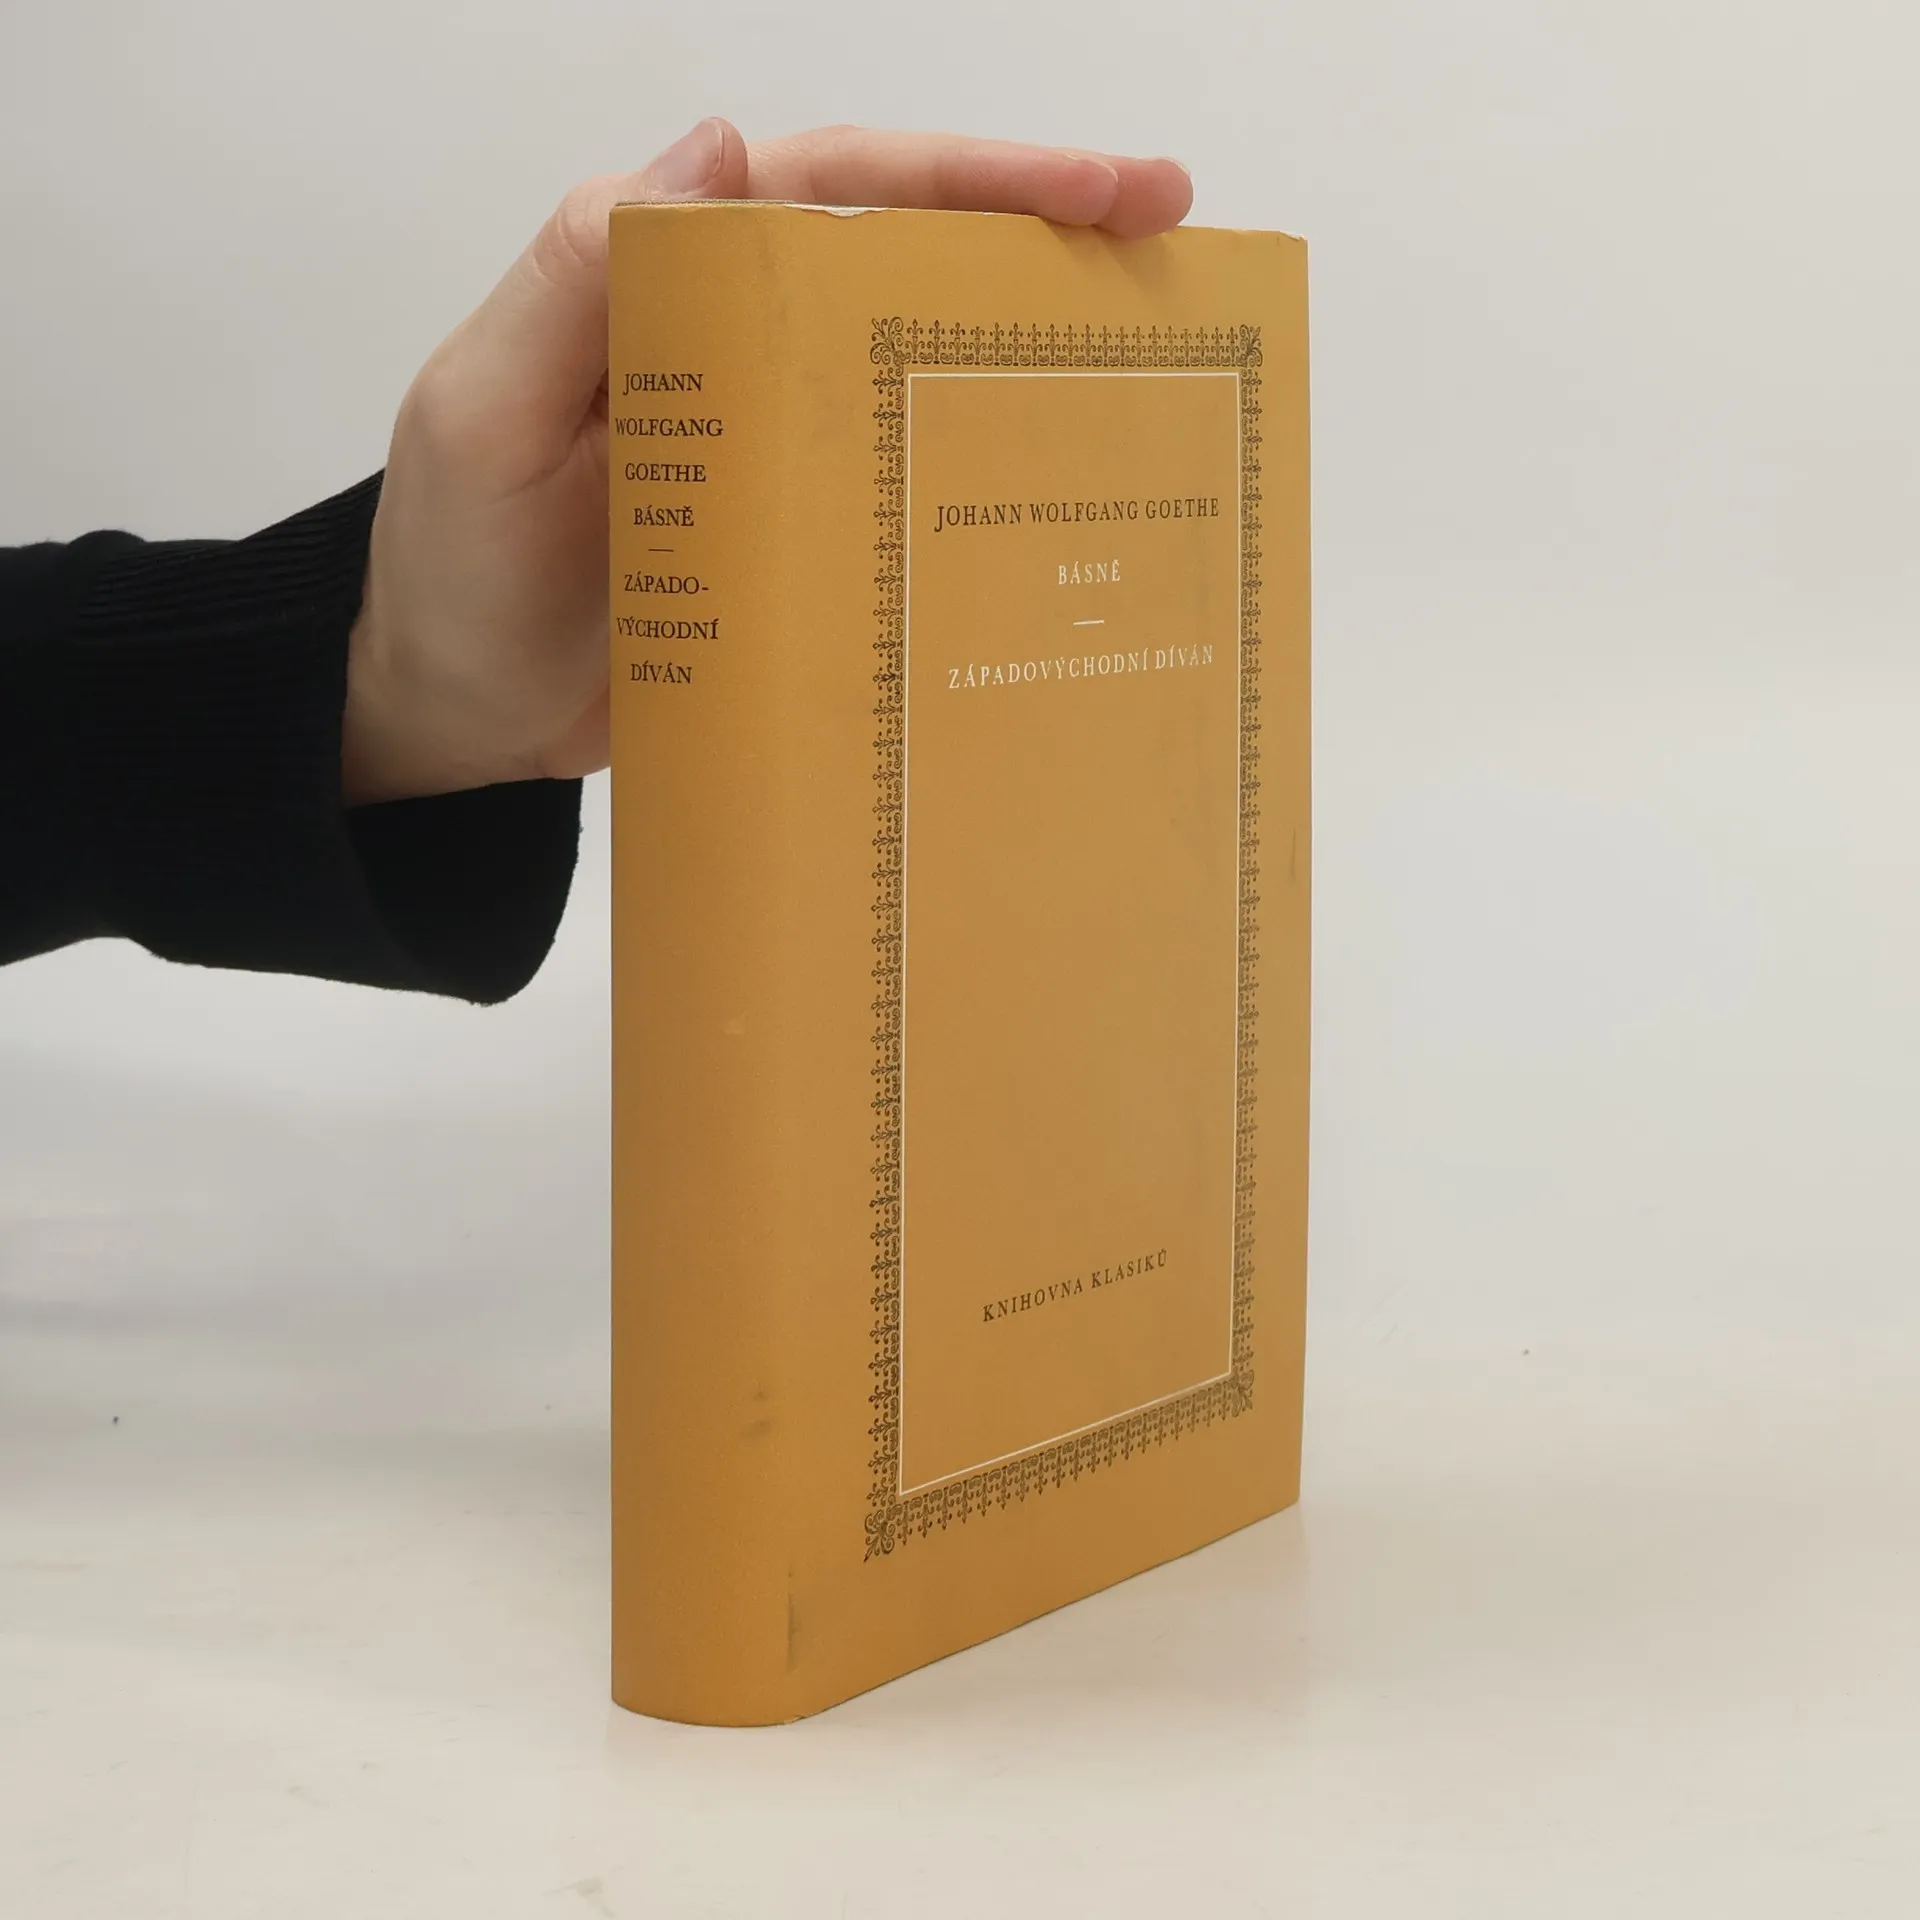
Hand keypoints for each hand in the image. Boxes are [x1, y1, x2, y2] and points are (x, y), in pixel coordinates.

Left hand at [340, 121, 1193, 804]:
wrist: (457, 716)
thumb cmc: (456, 564)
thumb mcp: (487, 412)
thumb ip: (577, 280)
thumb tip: (720, 145)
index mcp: (672, 280)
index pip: (837, 189)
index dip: (972, 178)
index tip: (1100, 193)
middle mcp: (743, 344)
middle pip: (909, 262)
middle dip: (1043, 238)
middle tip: (1175, 241)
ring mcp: (781, 447)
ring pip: (925, 368)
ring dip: (1037, 354)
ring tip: (1160, 360)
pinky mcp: (802, 539)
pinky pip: (904, 489)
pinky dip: (984, 485)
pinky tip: (1063, 502)